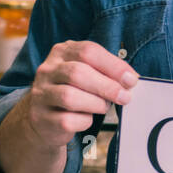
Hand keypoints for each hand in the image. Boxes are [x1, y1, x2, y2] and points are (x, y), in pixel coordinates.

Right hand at [21, 39, 137, 148]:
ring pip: (70, 97)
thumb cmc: (73, 91)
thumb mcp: (86, 73)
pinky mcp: (41, 117)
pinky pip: (67, 120)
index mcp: (61, 52)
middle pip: (78, 73)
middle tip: (125, 97)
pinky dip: (83, 121)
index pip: (88, 51)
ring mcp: (41, 93)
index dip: (113, 65)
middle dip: (107, 86)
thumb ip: (105, 72)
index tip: (131, 79)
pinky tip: (86, 119)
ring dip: (96, 104)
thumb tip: (130, 79)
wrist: (44, 119)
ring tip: (104, 107)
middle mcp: (47, 70)